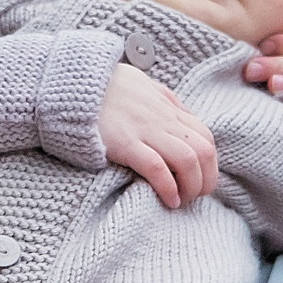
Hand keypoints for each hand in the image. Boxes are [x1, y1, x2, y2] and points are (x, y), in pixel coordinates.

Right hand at [100, 64, 218, 210]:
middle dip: (206, 179)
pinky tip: (169, 200)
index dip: (209, 163)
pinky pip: (156, 167)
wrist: (72, 82)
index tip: (199, 179)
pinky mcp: (124, 142)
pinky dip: (168, 187)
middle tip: (194, 196)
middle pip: (204, 151)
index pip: (206, 136)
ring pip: (188, 160)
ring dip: (192, 186)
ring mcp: (144, 130)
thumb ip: (164, 98)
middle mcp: (162, 119)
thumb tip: (183, 113)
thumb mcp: (142, 83)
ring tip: (182, 200)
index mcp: (167, 107)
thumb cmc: (105, 85)